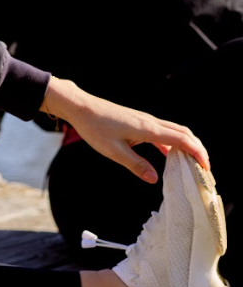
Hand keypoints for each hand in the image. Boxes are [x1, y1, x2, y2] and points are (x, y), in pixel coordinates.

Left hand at [41, 77, 209, 182]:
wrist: (80, 107)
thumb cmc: (95, 128)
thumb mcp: (113, 151)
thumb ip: (135, 165)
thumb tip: (154, 179)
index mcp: (148, 129)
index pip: (183, 140)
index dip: (198, 154)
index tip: (206, 168)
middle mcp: (150, 122)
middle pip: (184, 133)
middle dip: (197, 149)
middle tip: (204, 168)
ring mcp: (145, 120)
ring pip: (174, 131)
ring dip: (186, 145)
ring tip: (191, 163)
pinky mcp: (138, 122)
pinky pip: (162, 132)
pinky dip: (171, 143)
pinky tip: (169, 155)